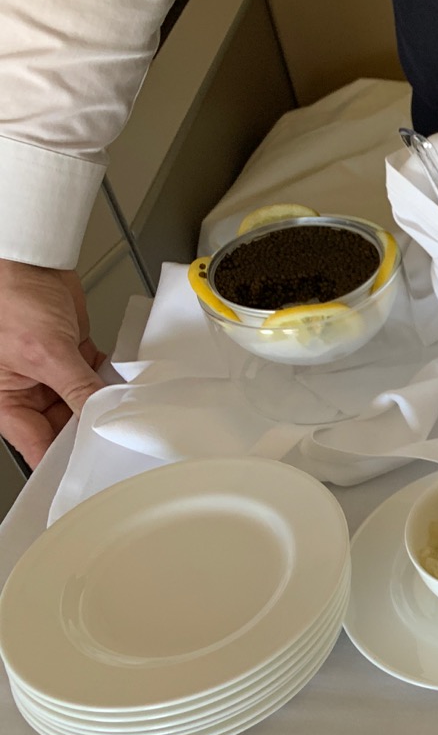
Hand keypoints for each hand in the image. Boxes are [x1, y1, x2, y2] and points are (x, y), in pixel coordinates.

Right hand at [0, 259, 107, 468]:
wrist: (29, 260)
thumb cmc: (11, 296)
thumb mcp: (45, 352)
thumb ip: (76, 388)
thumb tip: (99, 417)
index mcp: (6, 400)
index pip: (38, 445)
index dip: (64, 462)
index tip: (93, 474)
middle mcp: (27, 391)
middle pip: (65, 427)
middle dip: (92, 431)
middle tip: (121, 443)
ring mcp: (51, 373)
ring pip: (84, 402)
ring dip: (106, 405)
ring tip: (128, 415)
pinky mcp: (71, 354)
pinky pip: (95, 377)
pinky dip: (111, 381)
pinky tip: (127, 388)